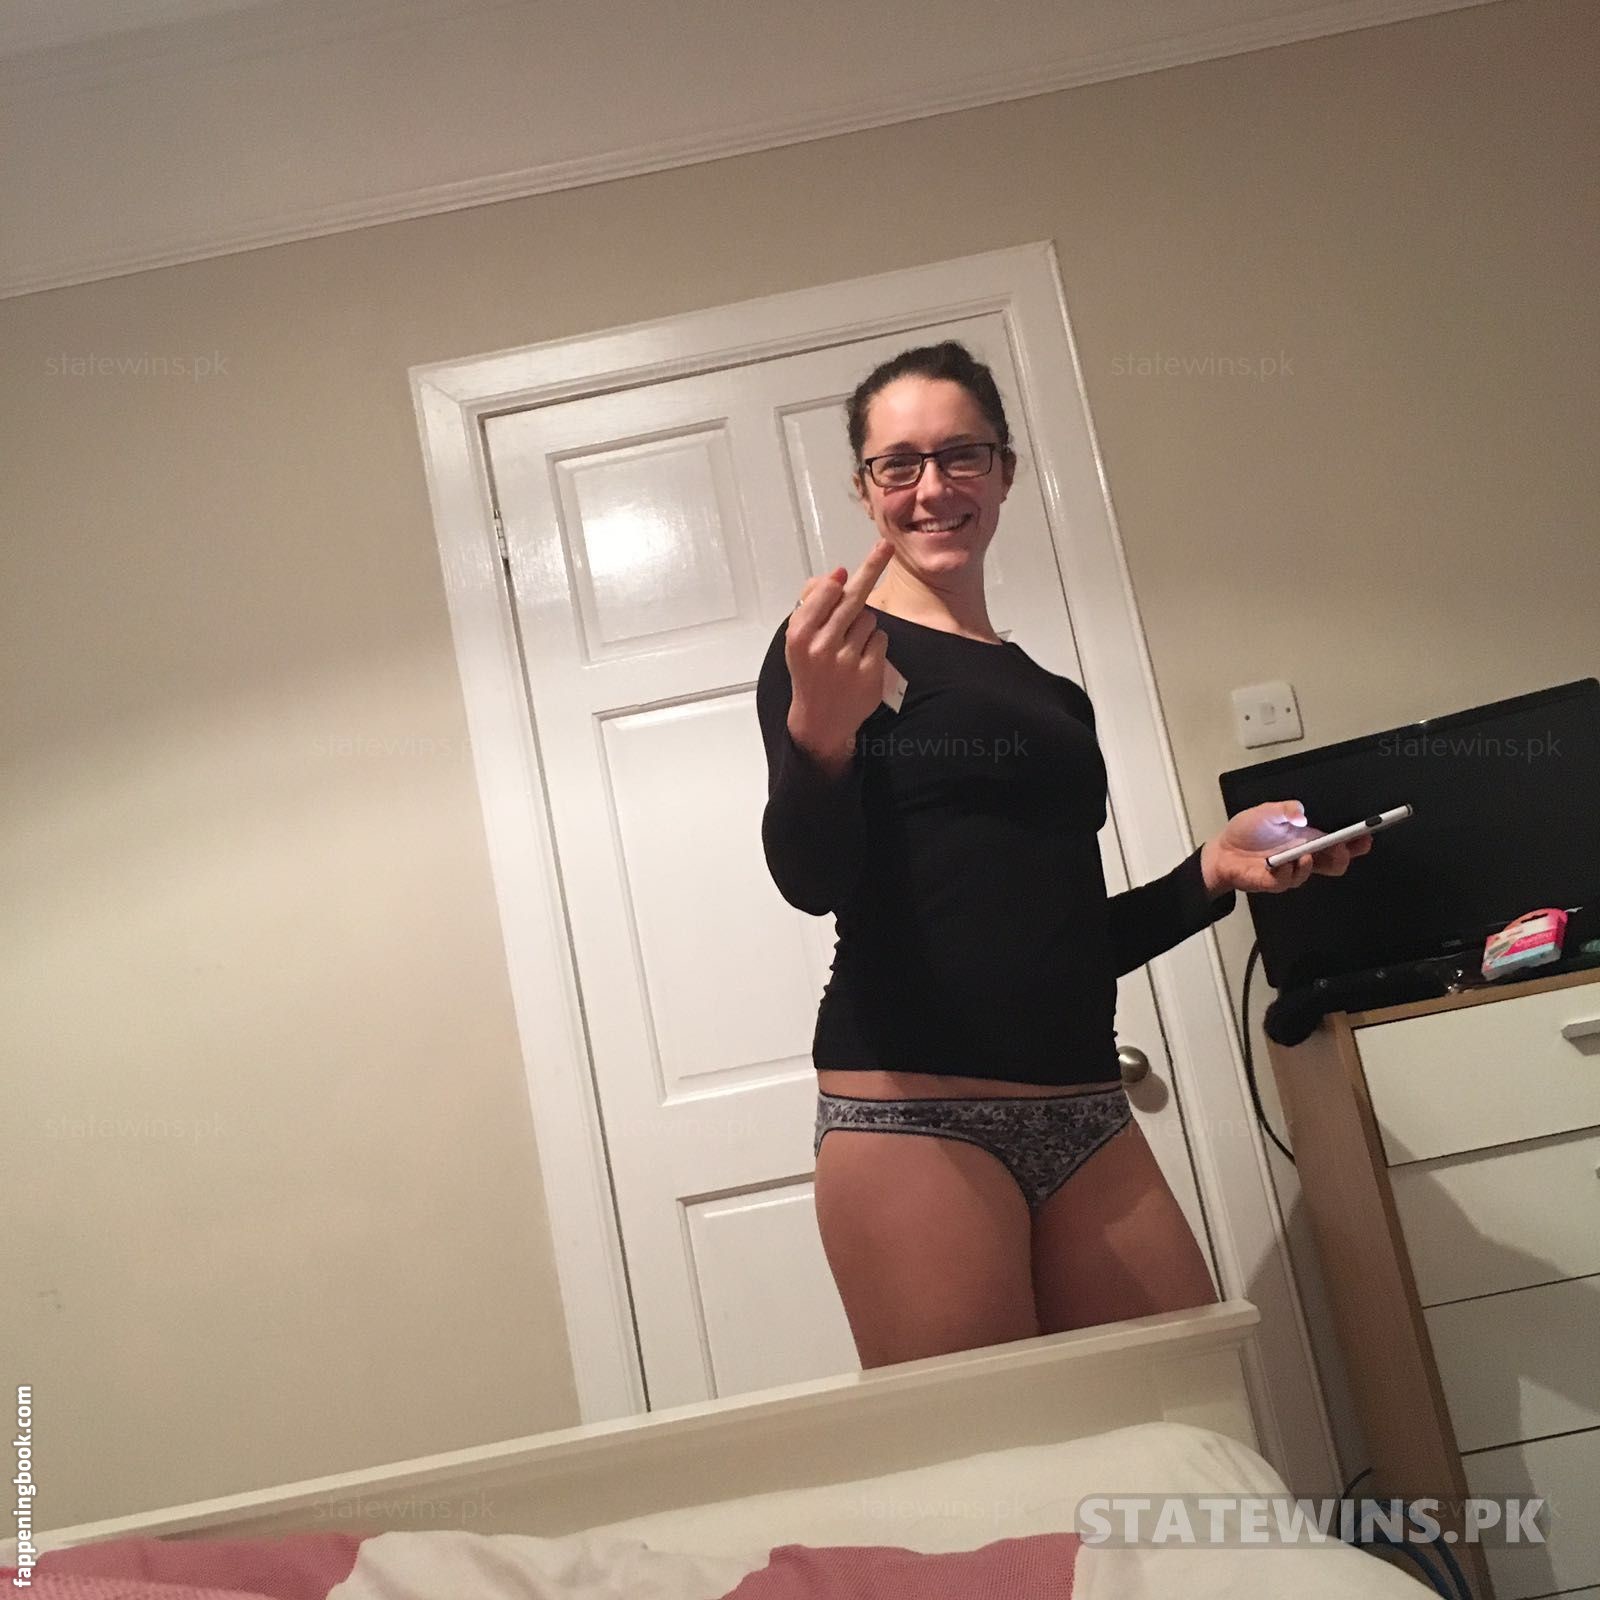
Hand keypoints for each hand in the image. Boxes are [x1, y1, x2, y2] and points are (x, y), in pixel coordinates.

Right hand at [785, 538, 894, 771]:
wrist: (820, 719)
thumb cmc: (809, 668)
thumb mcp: (798, 638)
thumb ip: (812, 603)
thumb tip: (837, 575)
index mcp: (800, 636)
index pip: (825, 595)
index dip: (836, 584)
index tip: (845, 571)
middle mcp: (822, 647)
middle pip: (853, 598)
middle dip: (871, 567)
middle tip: (884, 546)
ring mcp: (848, 661)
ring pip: (869, 619)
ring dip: (863, 624)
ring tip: (848, 644)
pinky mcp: (870, 673)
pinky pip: (881, 639)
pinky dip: (874, 643)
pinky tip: (861, 658)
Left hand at [1200, 800, 1374, 895]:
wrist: (1222, 851)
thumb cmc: (1247, 831)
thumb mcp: (1266, 812)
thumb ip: (1285, 809)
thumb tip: (1302, 814)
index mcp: (1307, 837)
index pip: (1339, 841)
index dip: (1356, 841)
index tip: (1366, 835)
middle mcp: (1303, 855)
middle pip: (1336, 862)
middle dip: (1344, 855)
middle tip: (1342, 848)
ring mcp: (1291, 870)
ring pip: (1315, 873)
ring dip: (1314, 863)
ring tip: (1306, 853)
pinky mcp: (1275, 881)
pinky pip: (1288, 881)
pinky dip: (1288, 871)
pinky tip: (1283, 862)